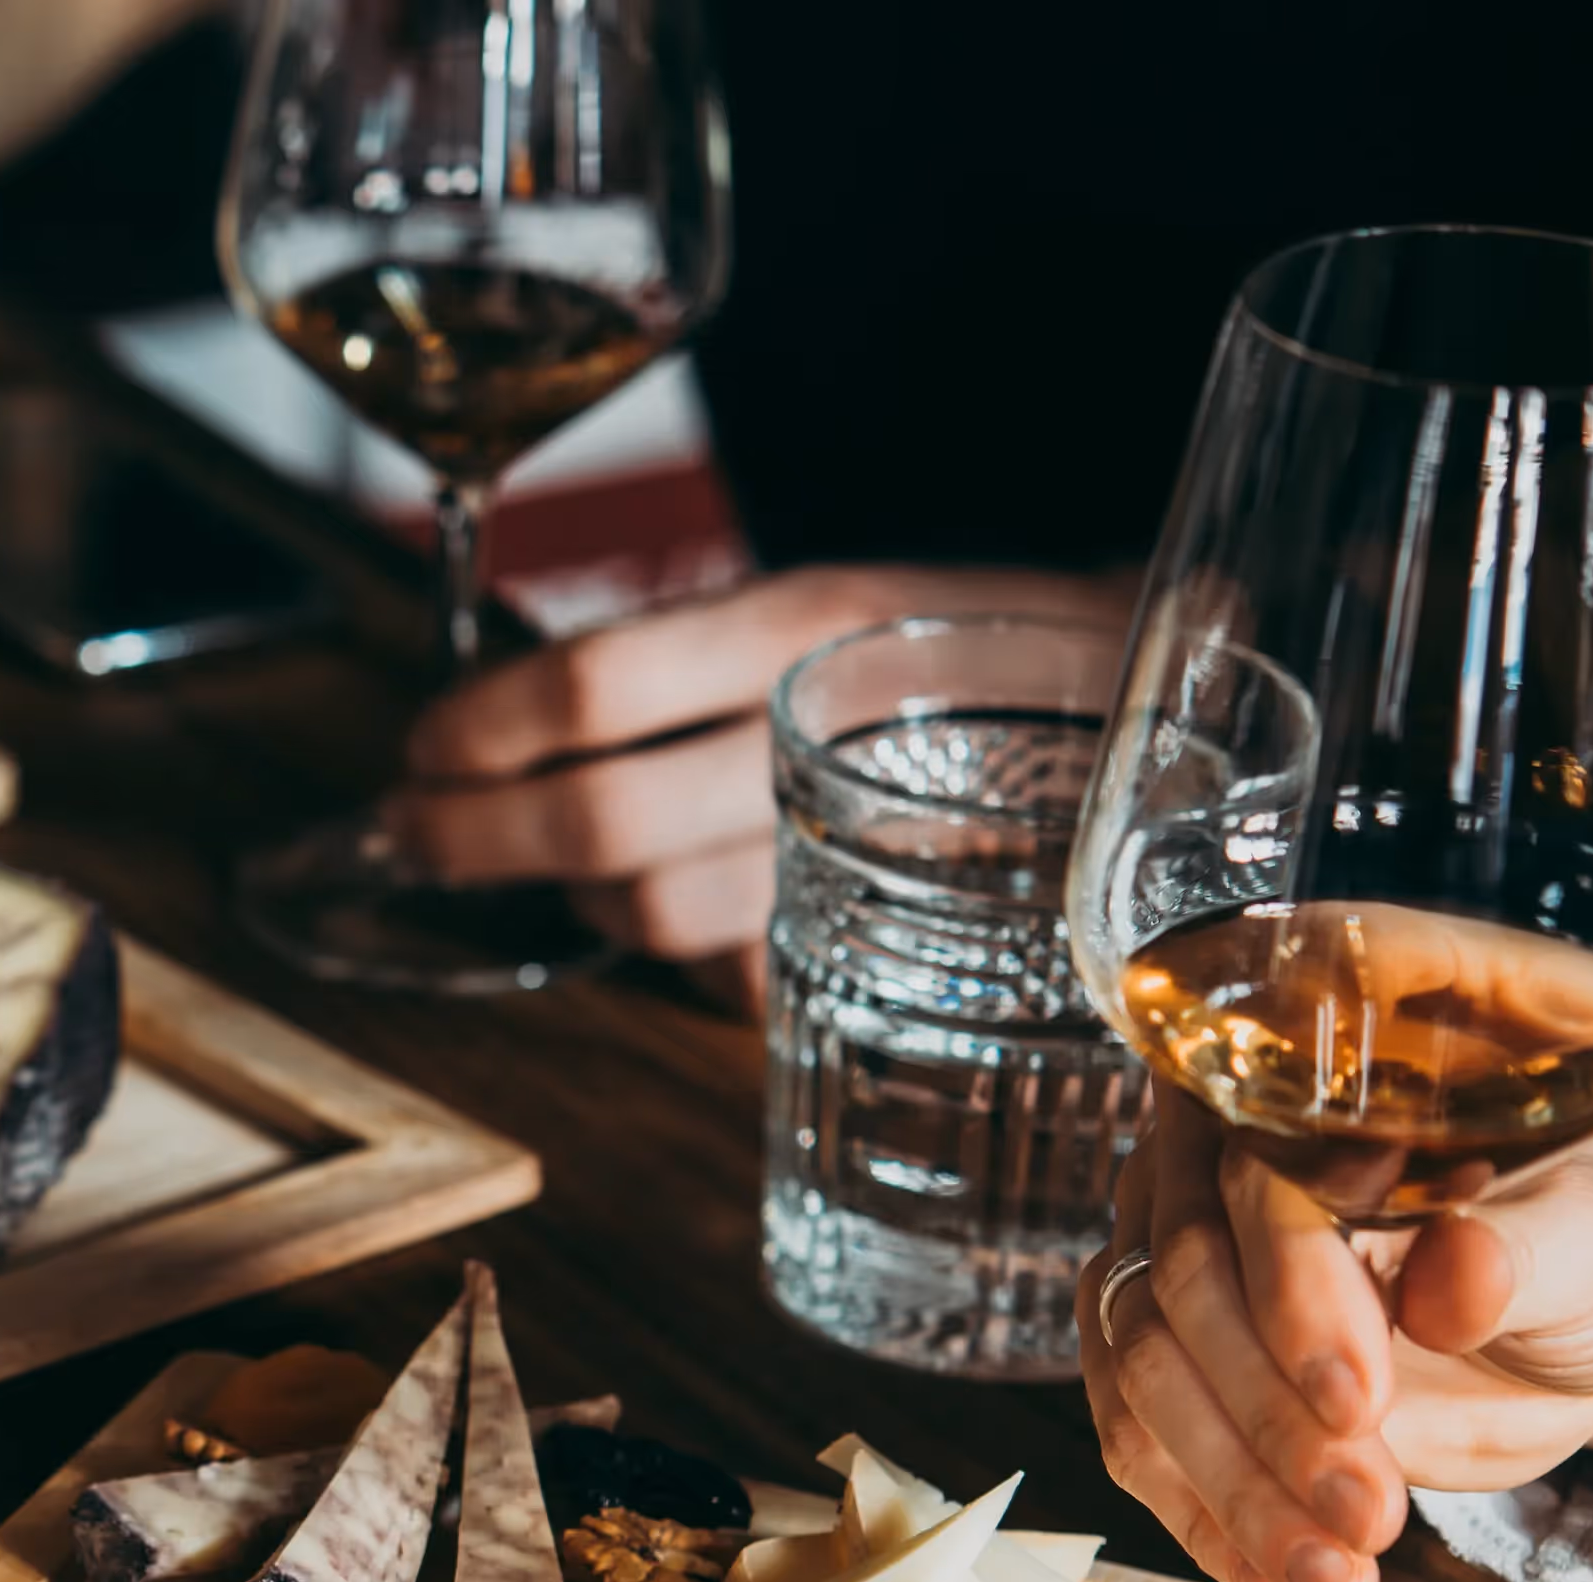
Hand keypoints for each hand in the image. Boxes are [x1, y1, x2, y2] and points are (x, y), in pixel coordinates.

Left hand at [389, 565, 1134, 999]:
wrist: (1184, 704)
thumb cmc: (975, 646)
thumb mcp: (834, 607)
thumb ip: (682, 658)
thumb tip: (492, 723)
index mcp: (814, 621)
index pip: (593, 686)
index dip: (476, 731)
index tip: (415, 750)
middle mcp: (838, 733)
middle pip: (601, 822)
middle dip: (473, 837)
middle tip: (408, 829)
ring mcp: (870, 848)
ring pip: (656, 909)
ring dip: (571, 896)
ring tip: (547, 858)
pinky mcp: (891, 936)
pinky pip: (729, 964)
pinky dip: (674, 946)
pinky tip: (660, 904)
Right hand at [1080, 1095, 1592, 1581]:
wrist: (1589, 1329)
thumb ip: (1525, 1248)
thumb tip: (1454, 1274)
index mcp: (1317, 1108)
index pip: (1257, 1189)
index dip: (1293, 1298)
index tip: (1363, 1406)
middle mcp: (1218, 1174)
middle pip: (1178, 1293)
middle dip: (1265, 1424)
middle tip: (1369, 1517)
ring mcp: (1183, 1274)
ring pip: (1144, 1377)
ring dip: (1232, 1493)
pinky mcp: (1179, 1371)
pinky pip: (1142, 1444)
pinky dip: (1206, 1523)